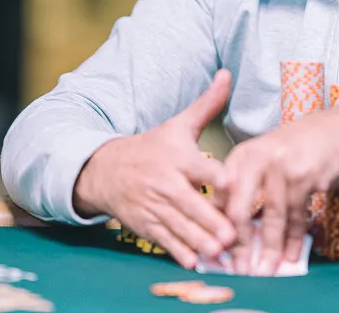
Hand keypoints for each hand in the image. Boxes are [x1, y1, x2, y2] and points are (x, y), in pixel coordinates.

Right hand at [72, 69, 236, 268]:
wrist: (106, 170)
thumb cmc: (152, 147)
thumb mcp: (177, 124)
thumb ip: (207, 104)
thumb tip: (226, 74)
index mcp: (177, 158)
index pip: (198, 167)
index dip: (214, 176)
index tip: (231, 183)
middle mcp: (166, 184)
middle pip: (190, 204)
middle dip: (210, 220)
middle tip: (231, 234)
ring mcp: (155, 207)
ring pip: (179, 227)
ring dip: (199, 241)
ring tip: (220, 252)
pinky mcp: (147, 226)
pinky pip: (165, 241)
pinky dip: (179, 253)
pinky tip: (195, 263)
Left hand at [216, 105, 338, 275]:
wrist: (334, 131)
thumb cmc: (293, 149)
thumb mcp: (262, 158)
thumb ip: (243, 186)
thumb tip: (226, 229)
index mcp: (241, 155)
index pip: (221, 196)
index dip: (216, 227)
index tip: (217, 253)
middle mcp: (258, 159)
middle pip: (241, 207)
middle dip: (240, 243)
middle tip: (239, 269)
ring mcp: (283, 167)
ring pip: (272, 216)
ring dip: (269, 247)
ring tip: (265, 270)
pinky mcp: (306, 177)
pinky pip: (297, 215)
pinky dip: (294, 239)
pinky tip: (291, 256)